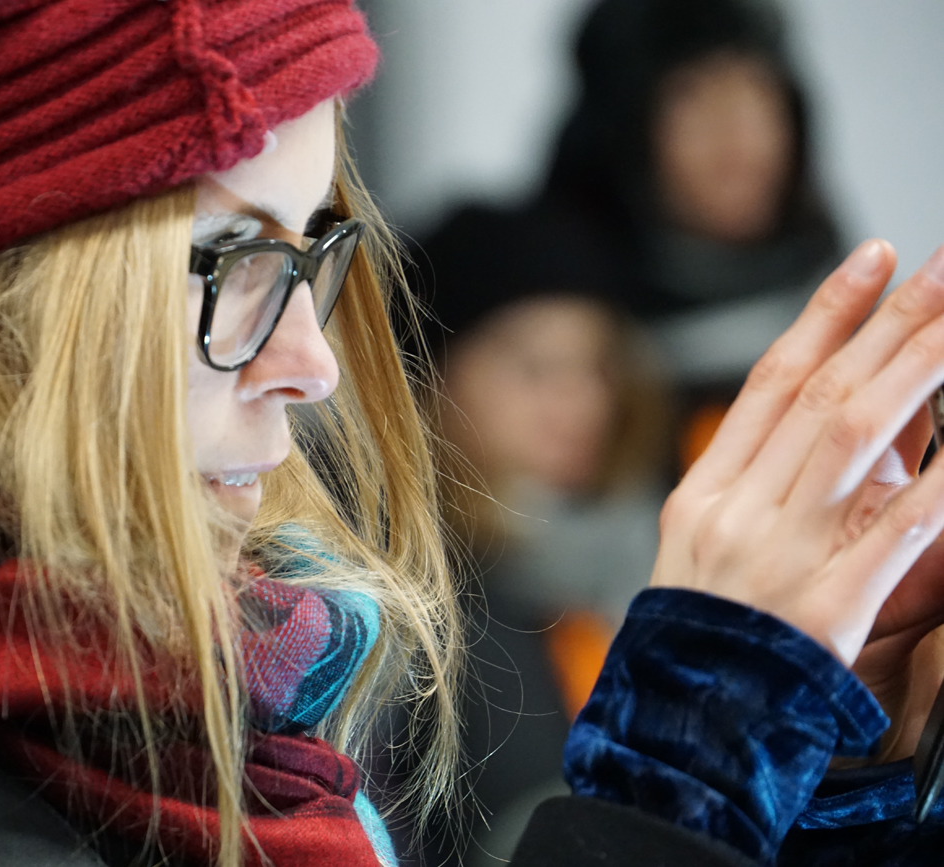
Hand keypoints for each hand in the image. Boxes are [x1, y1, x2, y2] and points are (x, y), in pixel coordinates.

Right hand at [651, 240, 943, 675]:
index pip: (770, 383)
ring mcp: (776, 555)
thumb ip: (758, 487)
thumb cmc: (700, 637)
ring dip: (917, 374)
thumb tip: (830, 428)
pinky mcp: (821, 607)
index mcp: (705, 492)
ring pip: (851, 440)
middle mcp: (736, 510)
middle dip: (890, 323)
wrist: (681, 725)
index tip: (872, 259)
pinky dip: (934, 487)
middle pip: (821, 395)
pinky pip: (890, 535)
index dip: (825, 315)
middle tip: (943, 267)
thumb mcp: (704, 550)